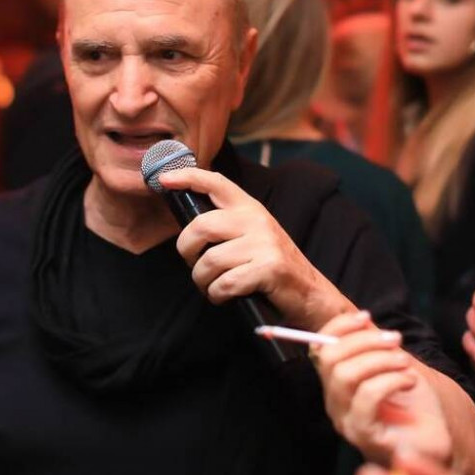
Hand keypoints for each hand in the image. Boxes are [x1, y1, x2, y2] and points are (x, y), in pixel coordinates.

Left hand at [158, 167, 353, 329]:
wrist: (311, 295)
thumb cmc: (271, 267)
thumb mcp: (252, 236)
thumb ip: (226, 225)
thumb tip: (187, 227)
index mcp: (250, 208)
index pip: (216, 182)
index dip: (187, 177)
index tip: (163, 179)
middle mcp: (257, 221)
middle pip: (201, 227)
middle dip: (186, 251)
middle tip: (193, 264)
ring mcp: (264, 244)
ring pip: (209, 261)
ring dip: (202, 281)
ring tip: (211, 286)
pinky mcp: (269, 268)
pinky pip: (224, 283)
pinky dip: (217, 295)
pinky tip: (225, 296)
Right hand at [315, 313, 451, 466]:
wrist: (434, 444)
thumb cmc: (414, 407)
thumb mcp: (393, 368)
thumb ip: (373, 347)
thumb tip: (361, 320)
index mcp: (335, 383)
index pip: (319, 349)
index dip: (338, 327)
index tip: (366, 317)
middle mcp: (334, 402)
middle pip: (330, 359)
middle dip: (364, 341)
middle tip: (395, 339)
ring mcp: (346, 421)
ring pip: (346, 376)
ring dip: (380, 360)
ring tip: (405, 363)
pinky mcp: (365, 436)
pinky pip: (367, 398)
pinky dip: (390, 381)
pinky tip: (409, 382)